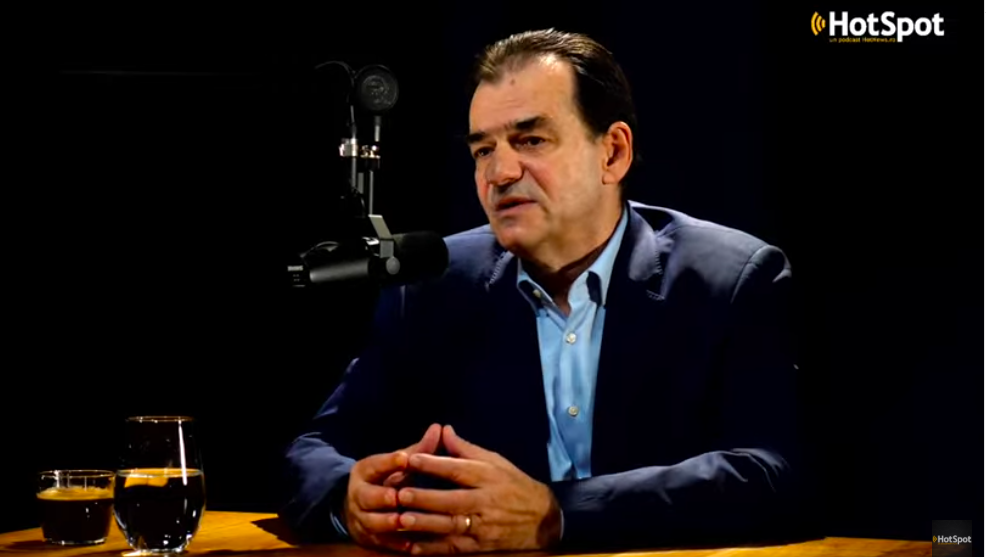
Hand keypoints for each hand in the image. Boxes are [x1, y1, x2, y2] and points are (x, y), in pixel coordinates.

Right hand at [343, 424, 441, 551]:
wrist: (358, 506)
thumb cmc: (388, 479)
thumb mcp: (397, 463)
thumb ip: (419, 450)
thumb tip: (440, 428)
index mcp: (366, 471)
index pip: (375, 464)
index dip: (389, 462)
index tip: (403, 458)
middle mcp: (359, 494)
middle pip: (366, 496)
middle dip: (381, 497)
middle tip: (395, 496)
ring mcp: (362, 517)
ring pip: (371, 521)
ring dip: (386, 522)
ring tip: (402, 521)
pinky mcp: (368, 537)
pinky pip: (380, 542)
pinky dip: (394, 543)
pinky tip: (409, 545)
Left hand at [395, 425, 562, 553]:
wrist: (542, 519)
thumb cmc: (515, 485)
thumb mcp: (496, 462)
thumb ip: (466, 449)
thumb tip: (444, 430)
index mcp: (488, 477)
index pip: (458, 469)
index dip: (433, 464)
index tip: (411, 459)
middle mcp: (485, 501)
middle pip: (452, 500)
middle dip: (425, 498)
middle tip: (401, 494)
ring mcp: (483, 526)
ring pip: (451, 526)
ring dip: (425, 524)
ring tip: (402, 520)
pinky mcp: (481, 546)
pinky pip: (454, 547)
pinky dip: (434, 548)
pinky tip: (414, 547)